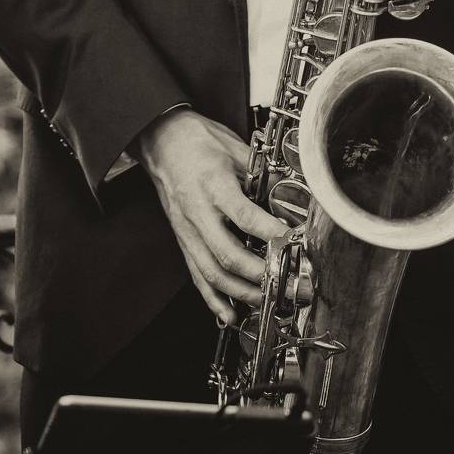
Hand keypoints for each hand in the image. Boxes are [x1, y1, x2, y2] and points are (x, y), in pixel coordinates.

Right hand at [134, 108, 287, 324]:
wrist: (162, 140)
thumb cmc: (198, 141)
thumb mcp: (234, 148)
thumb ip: (261, 173)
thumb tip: (287, 192)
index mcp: (213, 185)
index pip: (244, 215)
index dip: (269, 232)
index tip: (292, 241)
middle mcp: (198, 212)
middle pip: (227, 254)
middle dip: (258, 274)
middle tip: (283, 280)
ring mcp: (187, 230)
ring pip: (211, 272)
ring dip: (240, 292)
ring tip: (265, 298)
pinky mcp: (182, 240)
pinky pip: (196, 275)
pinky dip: (212, 298)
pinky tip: (229, 312)